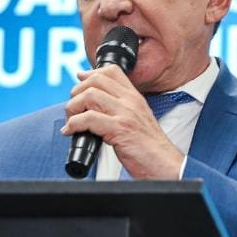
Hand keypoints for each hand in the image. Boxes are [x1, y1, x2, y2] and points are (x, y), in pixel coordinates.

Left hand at [61, 65, 183, 178]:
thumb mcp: (137, 120)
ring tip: (72, 121)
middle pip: (96, 80)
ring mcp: (125, 114)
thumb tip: (96, 102)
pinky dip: (74, 125)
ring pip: (89, 96)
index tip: (79, 84)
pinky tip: (71, 132)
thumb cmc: (149, 148)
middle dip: (77, 93)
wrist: (164, 165)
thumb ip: (120, 109)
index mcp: (135, 97)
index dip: (90, 75)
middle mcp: (130, 101)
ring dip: (73, 108)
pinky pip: (88, 118)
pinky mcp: (119, 129)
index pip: (111, 71)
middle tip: (73, 109)